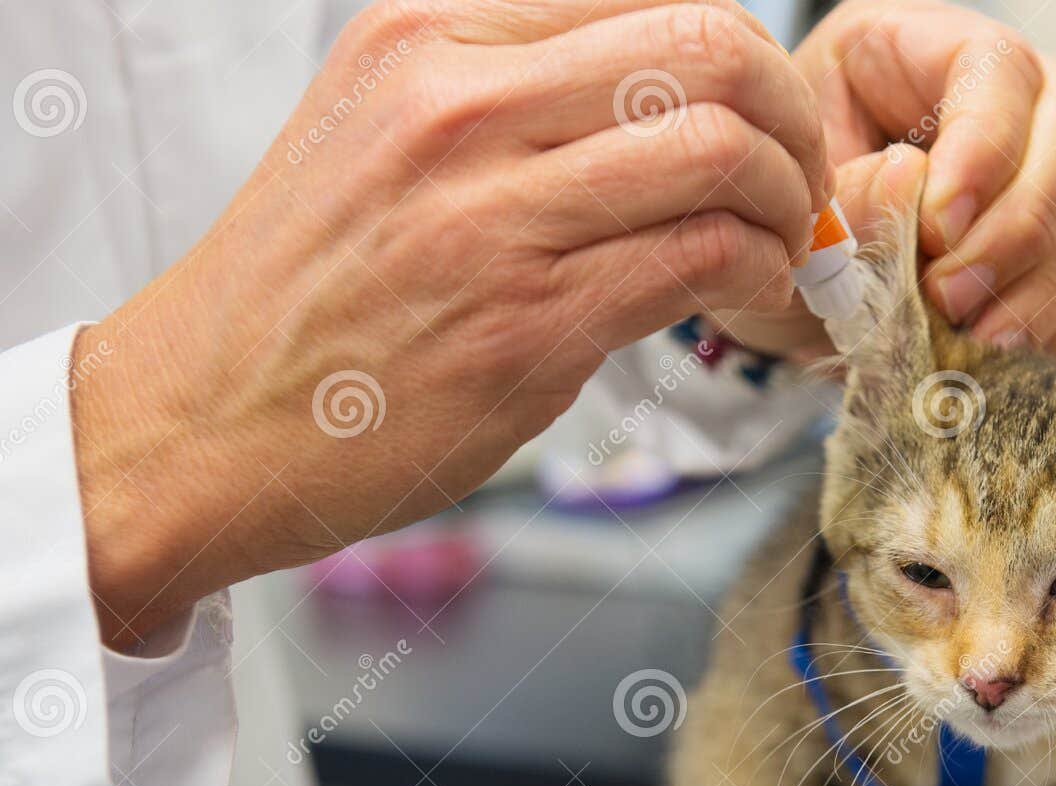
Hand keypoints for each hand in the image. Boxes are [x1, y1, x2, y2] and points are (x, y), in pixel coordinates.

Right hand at [71, 0, 828, 646]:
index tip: (757, 118)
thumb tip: (663, 104)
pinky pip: (704, 256)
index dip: (735, 57)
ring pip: (722, 149)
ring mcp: (492, 216)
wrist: (201, 420)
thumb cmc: (306, 294)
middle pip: (708, 46)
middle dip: (791, 113)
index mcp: (426, 39)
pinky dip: (762, 274)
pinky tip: (751, 297)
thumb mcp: (380, 136)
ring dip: (789, 201)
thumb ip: (509, 98)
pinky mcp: (527, 325)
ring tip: (780, 245)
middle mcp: (459, 105)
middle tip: (798, 176)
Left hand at [715, 0, 1055, 366]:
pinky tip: (1023, 384)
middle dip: (1022, 225)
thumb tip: (911, 191)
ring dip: (1039, 288)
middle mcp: (1010, 103)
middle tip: (953, 296)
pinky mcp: (1052, 257)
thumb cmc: (781, 203)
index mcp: (930, 52)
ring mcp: (1043, 180)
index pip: (998, 70)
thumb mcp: (790, 190)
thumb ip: (845, 190)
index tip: (939, 228)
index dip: (985, 150)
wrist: (775, 270)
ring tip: (973, 342)